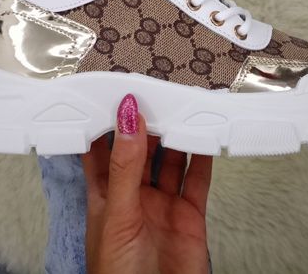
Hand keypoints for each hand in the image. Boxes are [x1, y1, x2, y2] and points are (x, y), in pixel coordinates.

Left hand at [82, 93, 212, 273]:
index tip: (115, 93)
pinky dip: (202, 157)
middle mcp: (134, 197)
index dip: (107, 122)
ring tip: (181, 107)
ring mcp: (162, 205)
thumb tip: (126, 119)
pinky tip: (204, 137)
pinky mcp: (189, 215)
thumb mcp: (118, 214)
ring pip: (169, 160)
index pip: (102, 150)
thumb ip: (125, 166)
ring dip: (176, 135)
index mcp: (106, 196)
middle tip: (156, 93)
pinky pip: (197, 180)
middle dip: (147, 123)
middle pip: (140, 150)